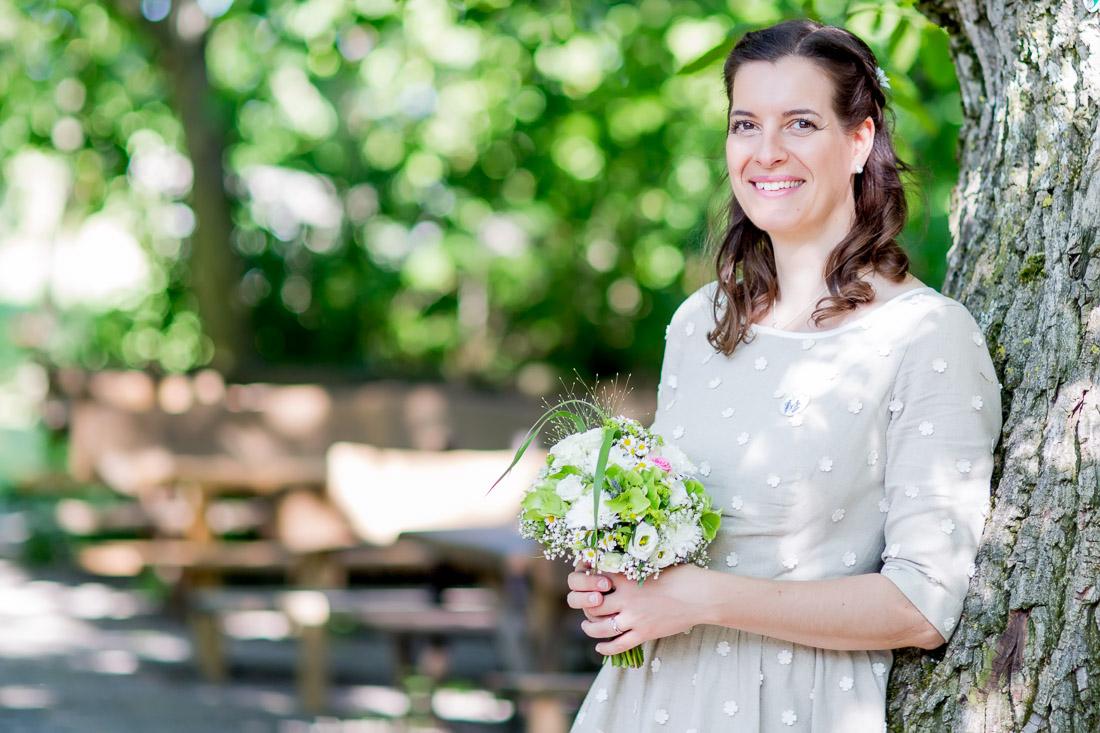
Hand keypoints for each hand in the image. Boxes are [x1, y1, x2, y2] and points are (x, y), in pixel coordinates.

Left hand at [568, 563, 712, 655]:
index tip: (583, 582)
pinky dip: (605, 648)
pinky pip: (618, 645)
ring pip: (600, 627)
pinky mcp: (644, 633)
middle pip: (592, 605)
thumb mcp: (653, 563)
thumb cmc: (681, 575)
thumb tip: (620, 563)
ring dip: (589, 628)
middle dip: (584, 606)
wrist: (700, 596)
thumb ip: (633, 566)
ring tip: (587, 626)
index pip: (594, 578)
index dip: (585, 581)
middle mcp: (626, 598)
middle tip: (585, 607)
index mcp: (626, 576)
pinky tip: (599, 648)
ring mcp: (634, 618)